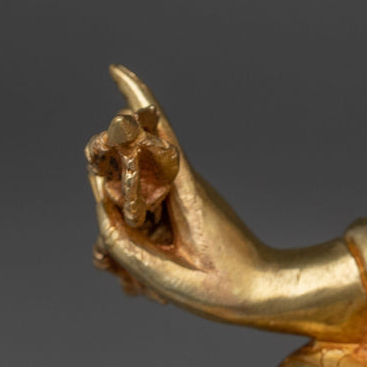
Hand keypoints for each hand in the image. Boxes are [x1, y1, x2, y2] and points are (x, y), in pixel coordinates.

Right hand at [86, 65, 264, 315]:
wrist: (266, 297)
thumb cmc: (227, 289)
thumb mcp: (168, 277)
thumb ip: (124, 243)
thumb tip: (101, 212)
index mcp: (187, 191)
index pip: (160, 133)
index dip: (137, 101)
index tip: (117, 70)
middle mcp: (182, 187)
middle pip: (127, 167)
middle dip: (106, 197)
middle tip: (107, 249)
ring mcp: (179, 201)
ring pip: (128, 200)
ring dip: (119, 239)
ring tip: (130, 282)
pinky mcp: (178, 217)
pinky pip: (140, 222)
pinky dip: (131, 249)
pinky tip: (136, 285)